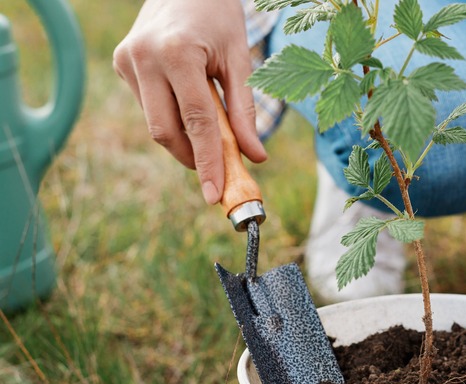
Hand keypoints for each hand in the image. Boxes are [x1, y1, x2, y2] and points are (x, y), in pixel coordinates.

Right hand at [113, 0, 266, 203]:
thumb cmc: (218, 16)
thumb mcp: (239, 59)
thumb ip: (244, 111)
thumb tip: (255, 157)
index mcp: (178, 54)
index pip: (196, 122)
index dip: (207, 162)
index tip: (215, 194)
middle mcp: (144, 58)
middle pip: (166, 131)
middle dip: (193, 158)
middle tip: (218, 172)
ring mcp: (127, 61)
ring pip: (155, 123)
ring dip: (184, 136)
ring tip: (209, 123)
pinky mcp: (121, 63)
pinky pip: (149, 106)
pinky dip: (172, 115)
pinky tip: (186, 96)